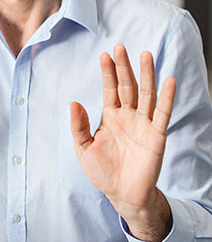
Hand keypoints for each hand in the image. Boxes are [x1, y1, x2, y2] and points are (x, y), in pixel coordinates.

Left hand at [70, 44, 176, 241]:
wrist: (122, 194)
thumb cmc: (102, 171)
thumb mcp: (83, 148)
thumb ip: (78, 126)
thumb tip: (73, 102)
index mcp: (110, 117)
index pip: (110, 89)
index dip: (108, 72)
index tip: (105, 54)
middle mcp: (128, 116)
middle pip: (127, 86)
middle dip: (124, 67)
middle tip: (121, 47)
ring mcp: (143, 124)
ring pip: (146, 94)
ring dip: (146, 75)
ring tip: (146, 55)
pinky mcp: (156, 136)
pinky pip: (162, 113)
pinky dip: (167, 97)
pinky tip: (168, 80)